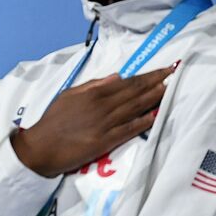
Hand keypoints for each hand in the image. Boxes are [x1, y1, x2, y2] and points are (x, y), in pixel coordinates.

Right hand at [11, 66, 173, 177]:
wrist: (41, 146)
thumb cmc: (53, 120)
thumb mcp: (68, 95)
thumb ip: (92, 85)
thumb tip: (117, 76)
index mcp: (93, 93)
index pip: (127, 82)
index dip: (147, 75)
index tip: (164, 69)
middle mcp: (102, 106)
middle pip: (135, 92)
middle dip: (156, 82)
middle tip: (174, 74)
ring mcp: (105, 123)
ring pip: (135, 107)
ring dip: (154, 98)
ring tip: (170, 90)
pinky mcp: (106, 140)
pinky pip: (129, 129)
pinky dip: (144, 121)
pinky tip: (156, 115)